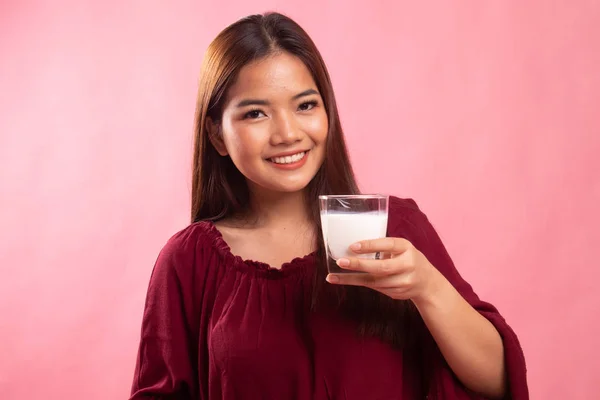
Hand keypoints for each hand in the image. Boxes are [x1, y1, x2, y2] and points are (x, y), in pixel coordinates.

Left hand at [326, 237, 443, 302]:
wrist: (427, 284)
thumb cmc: (408, 259)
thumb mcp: (401, 249)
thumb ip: (383, 248)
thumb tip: (353, 247)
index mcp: (407, 248)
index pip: (388, 244)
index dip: (370, 245)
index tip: (352, 246)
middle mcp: (407, 265)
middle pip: (381, 267)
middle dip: (359, 265)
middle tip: (340, 262)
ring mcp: (404, 282)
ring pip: (375, 281)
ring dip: (352, 279)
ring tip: (333, 277)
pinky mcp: (398, 293)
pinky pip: (376, 288)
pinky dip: (360, 283)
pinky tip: (345, 280)